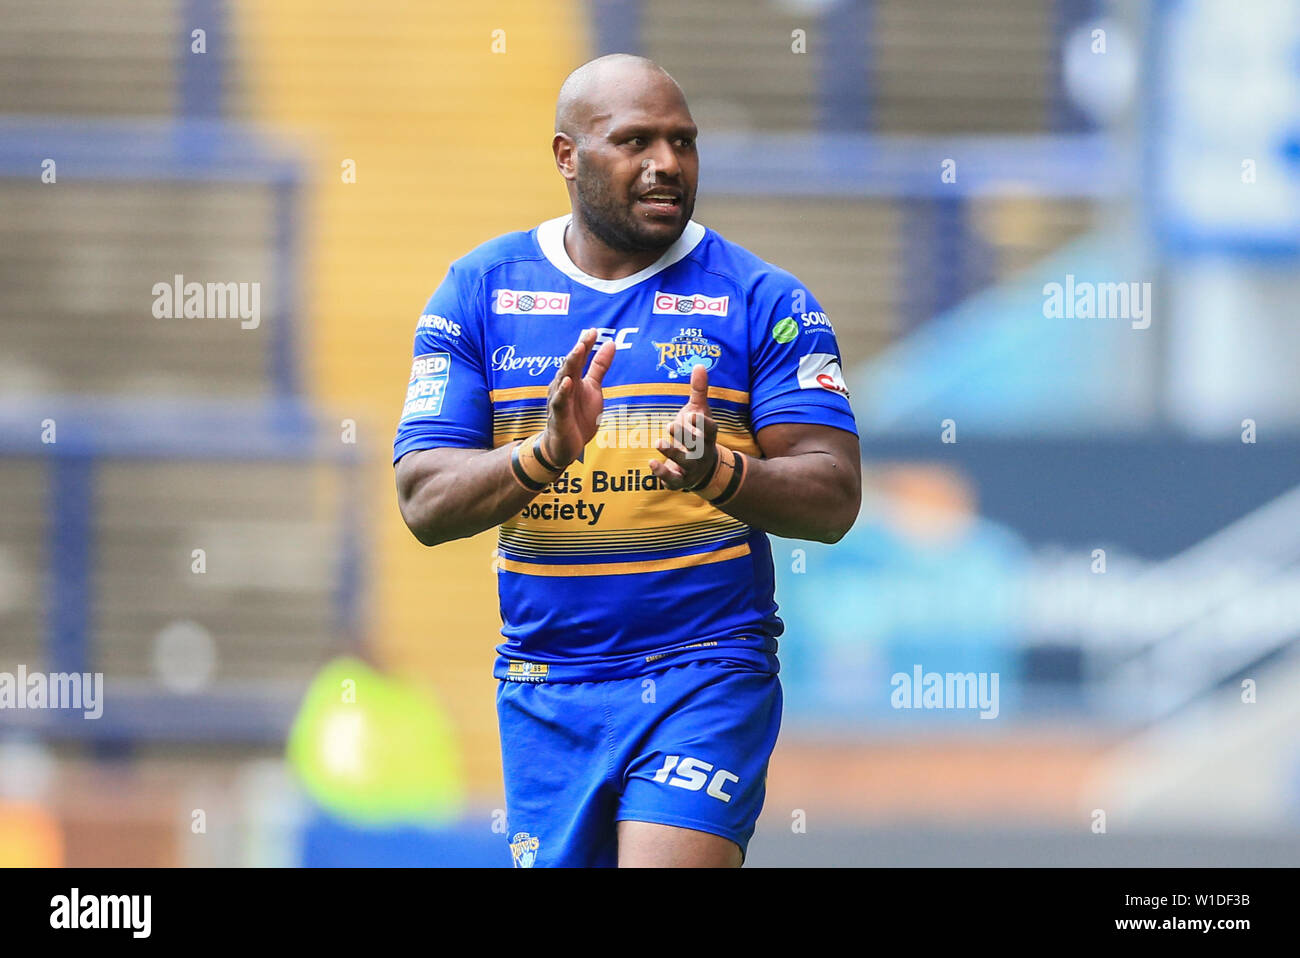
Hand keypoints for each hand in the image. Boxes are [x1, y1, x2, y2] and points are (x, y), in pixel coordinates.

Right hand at [539, 328, 615, 466]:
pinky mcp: (558, 416)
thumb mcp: (593, 389)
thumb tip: (610, 343)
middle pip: (570, 365)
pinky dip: (562, 392)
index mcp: (573, 378)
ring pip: (563, 379)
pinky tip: (568, 382)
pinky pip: (559, 402)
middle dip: (578, 351)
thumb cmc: (577, 415)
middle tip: (587, 337)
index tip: (594, 331)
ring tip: (578, 351)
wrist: (565, 446)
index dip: (586, 344)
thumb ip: (599, 367)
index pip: (579, 358)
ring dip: (570, 365)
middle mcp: (563, 386)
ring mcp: (559, 400)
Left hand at [649, 362, 717, 489]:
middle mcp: (703, 452)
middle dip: (685, 436)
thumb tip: (699, 365)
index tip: (693, 414)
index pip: (711, 430)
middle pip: (697, 445)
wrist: (704, 469)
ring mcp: (693, 468)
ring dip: (673, 453)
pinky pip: (674, 480)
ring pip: (685, 463)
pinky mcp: (681, 480)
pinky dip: (663, 473)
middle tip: (671, 425)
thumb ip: (698, 391)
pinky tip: (651, 464)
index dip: (703, 423)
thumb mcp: (699, 412)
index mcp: (708, 435)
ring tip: (658, 443)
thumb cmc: (697, 434)